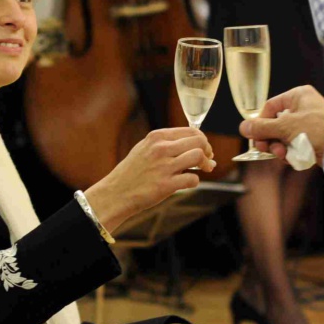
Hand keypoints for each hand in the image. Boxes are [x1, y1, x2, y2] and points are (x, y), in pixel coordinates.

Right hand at [82, 127, 213, 228]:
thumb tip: (195, 145)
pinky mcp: (166, 185)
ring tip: (203, 170)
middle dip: (208, 151)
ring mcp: (163, 167)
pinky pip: (192, 179)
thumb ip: (166, 144)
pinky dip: (195, 181)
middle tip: (208, 160)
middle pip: (198, 141)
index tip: (204, 149)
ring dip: (205, 164)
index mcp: (156, 137)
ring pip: (198, 156)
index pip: (191, 130)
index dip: (203, 140)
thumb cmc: (132, 172)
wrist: (116, 193)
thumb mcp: (144, 148)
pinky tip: (188, 183)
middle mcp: (160, 149)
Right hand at [240, 84, 323, 160]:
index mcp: (299, 96)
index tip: (255, 136)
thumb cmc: (318, 131)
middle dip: (270, 138)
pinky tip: (293, 158)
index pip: (270, 106)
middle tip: (264, 148)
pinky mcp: (315, 139)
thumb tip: (243, 127)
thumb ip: (262, 127)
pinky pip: (295, 144)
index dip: (261, 122)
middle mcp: (305, 107)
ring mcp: (311, 124)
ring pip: (284, 136)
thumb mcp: (285, 127)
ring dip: (279, 147)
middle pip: (276, 123)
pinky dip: (291, 152)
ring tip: (283, 155)